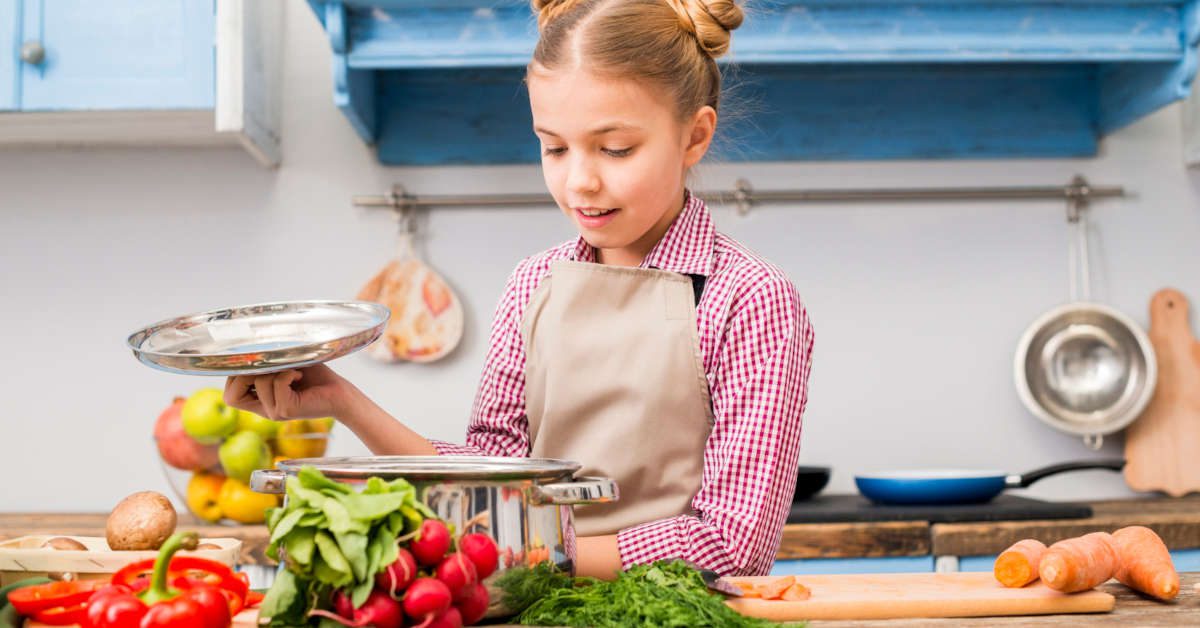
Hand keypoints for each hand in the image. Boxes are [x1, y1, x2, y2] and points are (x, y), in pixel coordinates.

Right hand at [223, 364, 349, 420]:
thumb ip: (264, 363)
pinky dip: (287, 373)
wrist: (340, 393)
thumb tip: (244, 350)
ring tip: (294, 370)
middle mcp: (265, 410)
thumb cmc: (315, 378)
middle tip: (272, 366)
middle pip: (232, 394)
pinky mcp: (287, 410)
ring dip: (276, 369)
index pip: (229, 396)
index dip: (234, 378)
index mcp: (260, 403)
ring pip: (258, 382)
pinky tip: (299, 375)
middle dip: (248, 372)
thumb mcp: (284, 367)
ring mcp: (274, 412)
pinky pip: (276, 383)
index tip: (257, 366)